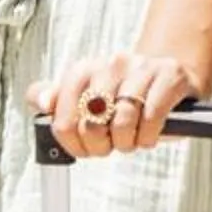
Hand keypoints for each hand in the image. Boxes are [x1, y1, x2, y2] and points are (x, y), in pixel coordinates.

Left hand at [27, 52, 200, 158]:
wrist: (169, 76)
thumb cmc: (125, 96)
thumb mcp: (89, 98)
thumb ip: (58, 100)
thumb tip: (41, 102)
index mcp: (85, 69)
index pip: (62, 113)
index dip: (71, 141)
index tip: (82, 148)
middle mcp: (111, 63)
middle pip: (91, 122)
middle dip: (99, 146)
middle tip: (109, 146)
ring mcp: (141, 68)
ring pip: (122, 122)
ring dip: (126, 143)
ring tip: (131, 140)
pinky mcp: (169, 76)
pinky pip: (152, 117)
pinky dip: (148, 137)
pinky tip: (148, 136)